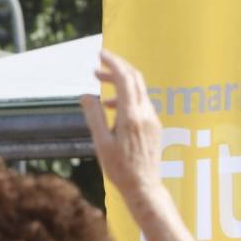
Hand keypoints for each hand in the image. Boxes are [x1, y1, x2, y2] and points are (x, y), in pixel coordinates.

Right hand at [80, 50, 162, 201]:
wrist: (144, 186)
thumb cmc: (119, 168)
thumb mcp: (101, 143)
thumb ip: (94, 116)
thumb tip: (86, 96)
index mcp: (131, 116)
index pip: (125, 79)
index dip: (113, 63)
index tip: (100, 54)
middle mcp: (145, 114)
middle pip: (135, 79)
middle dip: (117, 67)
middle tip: (98, 64)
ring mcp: (152, 119)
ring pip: (138, 90)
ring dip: (120, 82)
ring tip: (99, 82)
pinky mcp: (154, 126)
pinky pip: (140, 102)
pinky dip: (125, 96)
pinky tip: (111, 106)